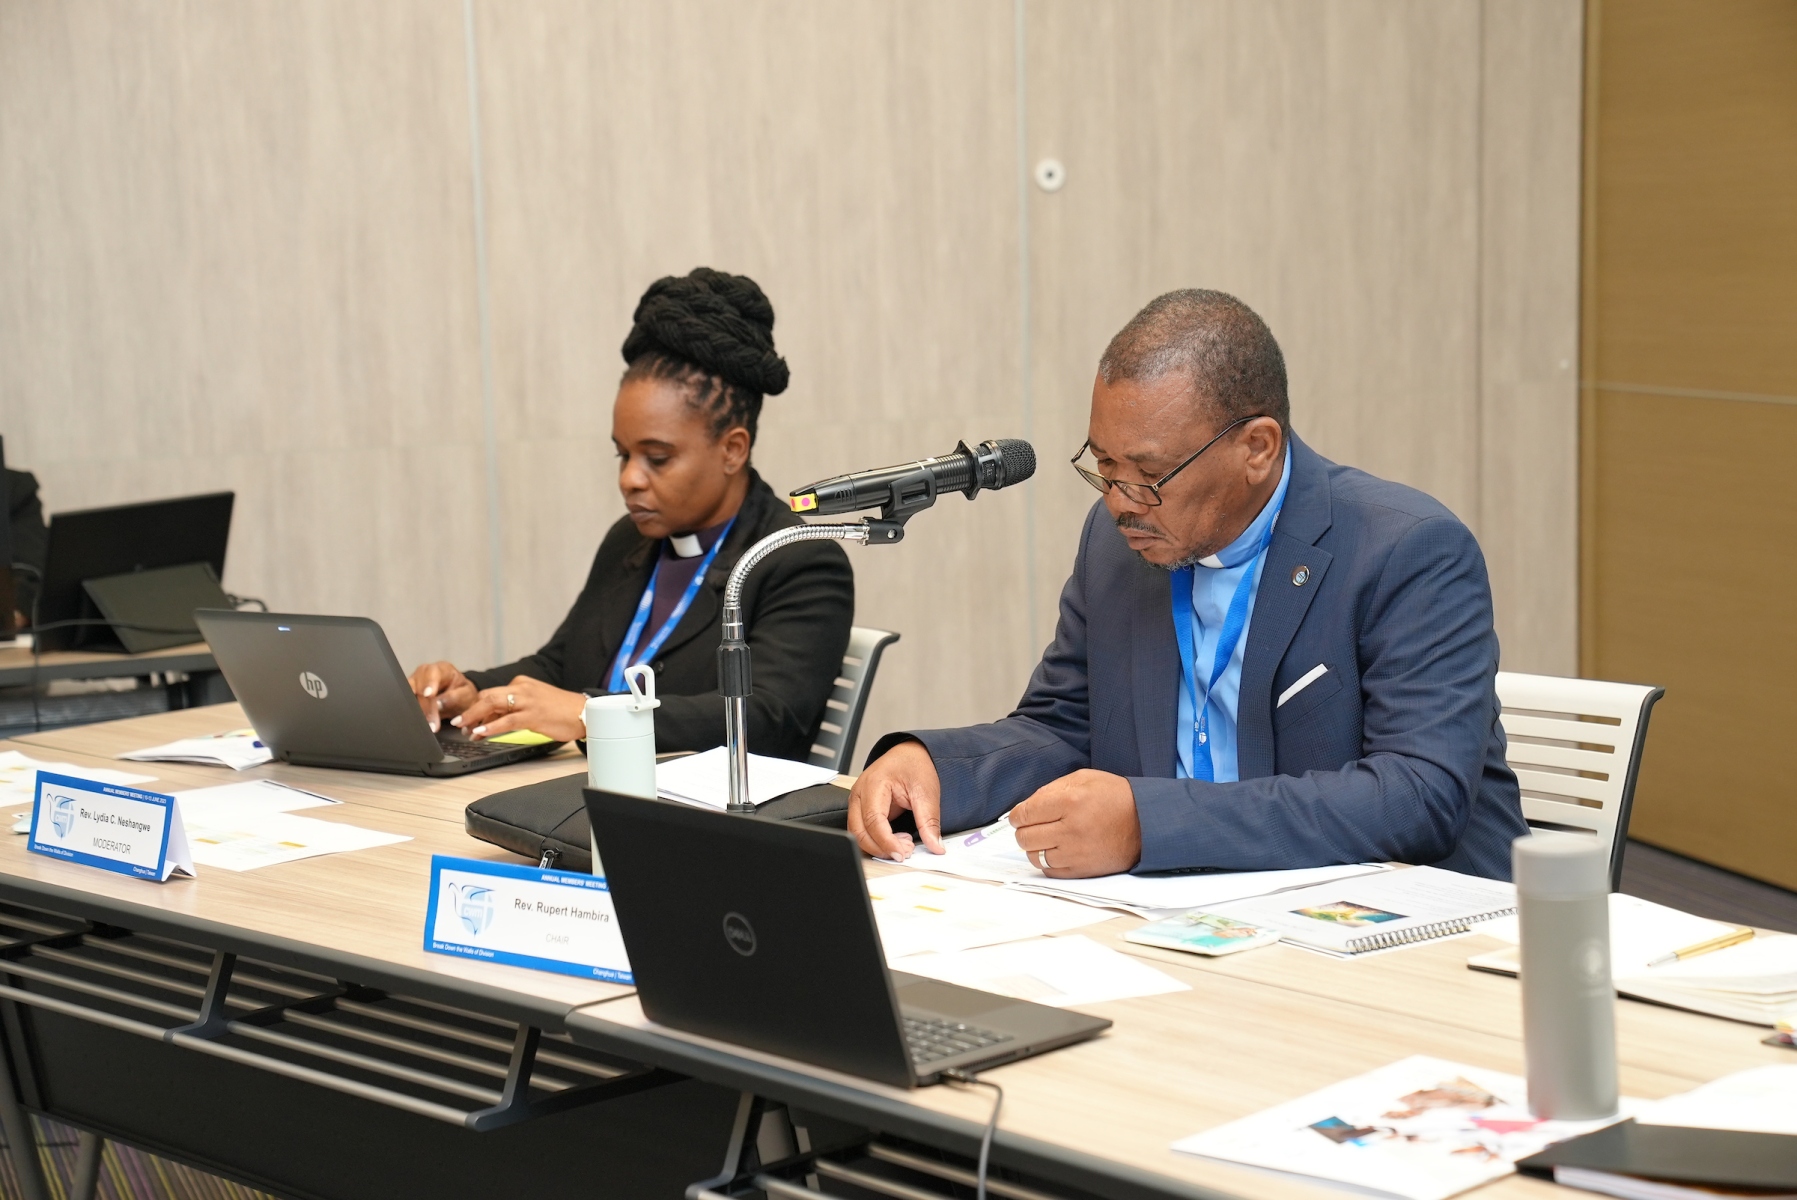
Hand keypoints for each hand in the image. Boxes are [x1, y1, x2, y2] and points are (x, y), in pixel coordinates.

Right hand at [409, 661, 477, 731]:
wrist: (459, 700)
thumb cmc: (463, 694)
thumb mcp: (467, 695)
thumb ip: (455, 697)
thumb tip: (438, 704)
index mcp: (442, 669)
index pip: (433, 673)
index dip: (430, 683)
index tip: (429, 695)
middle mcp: (425, 673)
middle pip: (418, 683)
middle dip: (423, 703)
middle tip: (430, 722)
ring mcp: (414, 682)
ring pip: (408, 691)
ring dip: (415, 709)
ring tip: (423, 724)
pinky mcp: (409, 693)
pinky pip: (405, 700)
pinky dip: (410, 710)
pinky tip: (415, 721)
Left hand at [453, 676, 587, 742]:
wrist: (584, 712)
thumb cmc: (560, 711)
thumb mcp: (533, 705)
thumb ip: (512, 709)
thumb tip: (490, 721)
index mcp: (521, 683)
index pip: (491, 693)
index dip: (476, 708)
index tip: (467, 721)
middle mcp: (522, 688)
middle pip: (487, 696)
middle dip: (470, 710)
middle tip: (457, 723)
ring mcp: (527, 701)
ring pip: (493, 705)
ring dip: (474, 717)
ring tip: (463, 729)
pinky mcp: (533, 715)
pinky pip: (506, 720)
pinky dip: (490, 727)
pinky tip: (480, 733)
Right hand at [847, 740, 943, 860]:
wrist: (911, 753)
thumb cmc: (914, 765)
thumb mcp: (927, 791)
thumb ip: (929, 821)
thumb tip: (935, 845)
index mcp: (873, 783)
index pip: (873, 821)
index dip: (886, 842)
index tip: (902, 854)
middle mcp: (860, 792)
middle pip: (859, 830)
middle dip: (881, 847)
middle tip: (905, 853)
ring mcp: (858, 800)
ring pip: (857, 833)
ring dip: (878, 845)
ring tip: (904, 845)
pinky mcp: (862, 807)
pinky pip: (863, 830)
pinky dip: (877, 840)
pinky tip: (896, 839)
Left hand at [1009, 770, 1141, 877]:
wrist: (1146, 823)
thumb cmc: (1114, 797)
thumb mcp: (1084, 779)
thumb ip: (1051, 789)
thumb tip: (1026, 807)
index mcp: (1070, 801)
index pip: (1025, 813)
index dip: (1017, 815)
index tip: (1019, 816)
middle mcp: (1071, 829)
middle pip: (1025, 837)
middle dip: (1023, 830)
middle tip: (1032, 826)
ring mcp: (1077, 853)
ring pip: (1034, 856)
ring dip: (1035, 847)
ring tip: (1046, 838)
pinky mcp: (1083, 870)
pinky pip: (1049, 871)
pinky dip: (1047, 861)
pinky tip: (1056, 850)